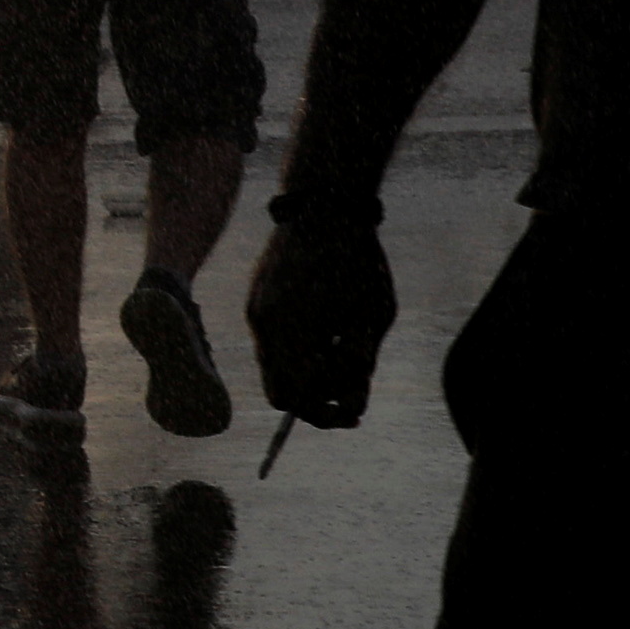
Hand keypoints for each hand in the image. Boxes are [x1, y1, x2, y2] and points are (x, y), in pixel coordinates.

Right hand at [245, 209, 396, 427]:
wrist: (324, 212)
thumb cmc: (359, 265)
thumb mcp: (373, 320)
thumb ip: (361, 368)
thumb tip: (352, 408)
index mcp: (294, 332)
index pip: (296, 400)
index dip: (325, 416)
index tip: (353, 416)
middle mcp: (265, 327)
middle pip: (280, 390)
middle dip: (314, 399)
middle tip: (349, 394)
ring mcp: (256, 312)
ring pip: (274, 366)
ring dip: (306, 372)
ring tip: (343, 350)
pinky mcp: (256, 300)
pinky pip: (271, 341)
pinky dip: (296, 349)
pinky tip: (325, 330)